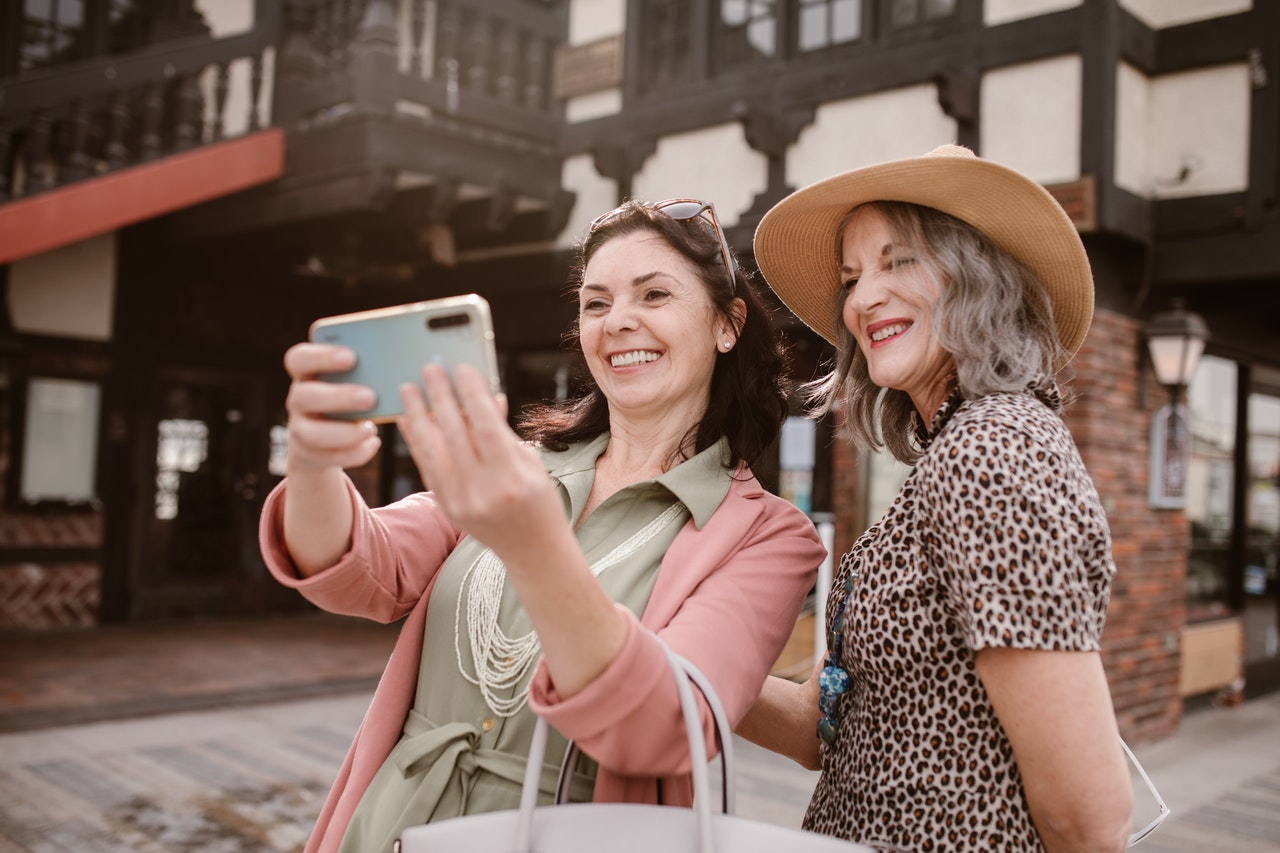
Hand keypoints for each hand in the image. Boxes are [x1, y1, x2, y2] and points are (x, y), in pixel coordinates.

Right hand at [282, 342, 382, 475]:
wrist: (326, 437)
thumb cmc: (347, 395)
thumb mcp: (351, 379)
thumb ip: (366, 369)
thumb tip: (399, 362)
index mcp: (306, 373)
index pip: (299, 359)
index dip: (321, 357)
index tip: (352, 357)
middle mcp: (298, 399)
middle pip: (304, 396)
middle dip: (338, 397)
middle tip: (370, 398)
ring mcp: (300, 429)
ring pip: (313, 434)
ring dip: (345, 432)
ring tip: (371, 429)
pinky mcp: (310, 454)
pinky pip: (329, 457)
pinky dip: (354, 453)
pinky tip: (373, 443)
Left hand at [396, 362, 562, 560]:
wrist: (533, 551)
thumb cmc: (539, 501)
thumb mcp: (532, 464)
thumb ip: (504, 432)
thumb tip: (484, 397)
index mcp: (511, 478)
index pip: (485, 427)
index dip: (472, 395)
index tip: (462, 368)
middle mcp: (483, 491)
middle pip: (455, 435)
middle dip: (440, 397)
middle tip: (430, 368)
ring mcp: (461, 502)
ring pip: (433, 450)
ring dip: (418, 415)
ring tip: (409, 388)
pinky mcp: (447, 508)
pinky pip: (426, 467)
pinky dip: (416, 441)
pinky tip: (409, 419)